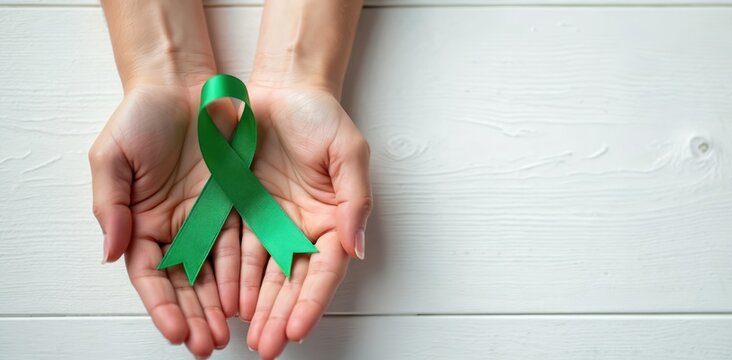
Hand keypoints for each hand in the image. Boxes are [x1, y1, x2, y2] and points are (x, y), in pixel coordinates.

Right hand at [89, 83, 240, 356]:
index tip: (176, 332)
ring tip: (232, 332)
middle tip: (208, 345)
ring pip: (218, 272)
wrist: (184, 83)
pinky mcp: (240, 204)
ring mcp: (211, 219)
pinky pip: (247, 243)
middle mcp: (179, 229)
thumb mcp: (112, 157)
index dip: (163, 306)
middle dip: (197, 316)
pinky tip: (255, 296)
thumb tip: (110, 252)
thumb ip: (110, 205)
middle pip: (188, 284)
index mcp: (144, 224)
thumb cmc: (141, 116)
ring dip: (224, 304)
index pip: (153, 277)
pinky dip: (249, 272)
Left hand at [238, 84, 371, 358]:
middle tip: (267, 345)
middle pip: (292, 282)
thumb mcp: (349, 152)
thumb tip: (356, 247)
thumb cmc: (320, 116)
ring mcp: (270, 223)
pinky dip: (231, 278)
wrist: (280, 89)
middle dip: (280, 316)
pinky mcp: (241, 212)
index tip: (297, 328)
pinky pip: (234, 251)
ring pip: (262, 275)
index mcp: (332, 220)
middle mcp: (302, 228)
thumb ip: (355, 200)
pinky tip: (225, 302)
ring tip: (245, 335)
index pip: (324, 271)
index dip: (311, 301)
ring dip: (255, 307)